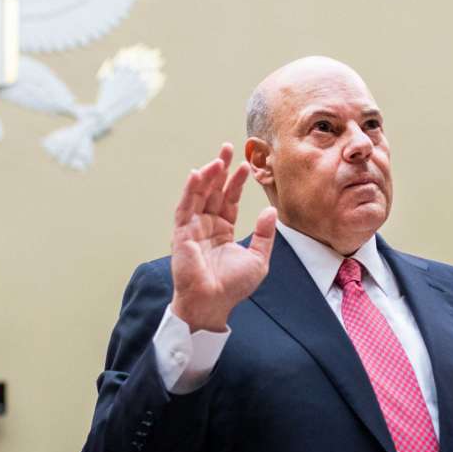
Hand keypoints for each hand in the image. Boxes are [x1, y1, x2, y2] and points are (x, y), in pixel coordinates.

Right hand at [170, 143, 276, 331]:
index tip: (246, 165)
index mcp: (222, 230)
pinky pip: (185, 207)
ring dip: (207, 175)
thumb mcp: (258, 259)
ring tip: (218, 158)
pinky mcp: (182, 234)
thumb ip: (264, 234)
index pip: (229, 200)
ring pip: (199, 195)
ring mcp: (193, 228)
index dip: (236, 182)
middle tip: (228, 148)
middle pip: (213, 191)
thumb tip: (270, 210)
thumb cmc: (233, 287)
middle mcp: (206, 225)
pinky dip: (190, 190)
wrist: (213, 304)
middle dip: (220, 169)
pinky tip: (197, 173)